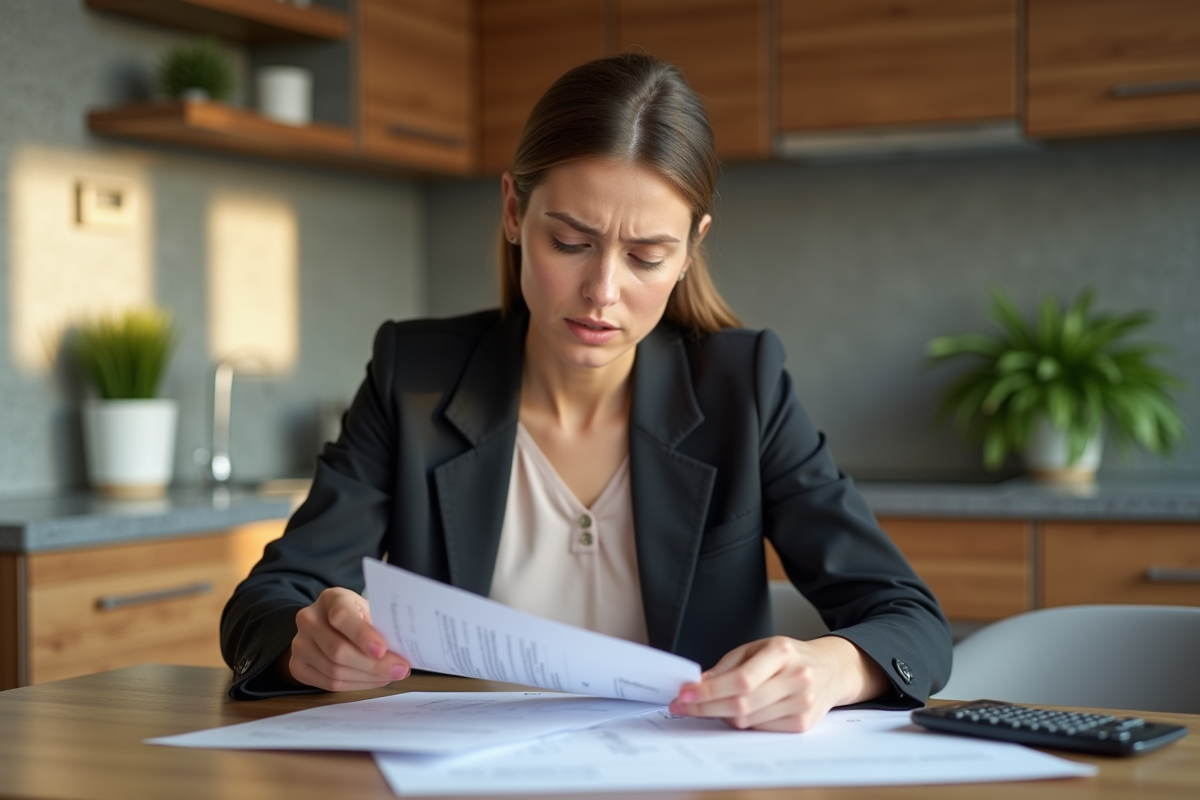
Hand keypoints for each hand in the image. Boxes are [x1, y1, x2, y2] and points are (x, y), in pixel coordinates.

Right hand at [283, 587, 410, 691]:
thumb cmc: (356, 616)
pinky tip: (372, 680)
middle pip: (338, 650)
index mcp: (330, 598)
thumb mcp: (368, 610)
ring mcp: (299, 644)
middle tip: (399, 669)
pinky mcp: (297, 666)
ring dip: (367, 678)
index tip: (383, 649)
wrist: (328, 624)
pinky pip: (328, 684)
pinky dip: (355, 685)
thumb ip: (380, 625)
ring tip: (390, 675)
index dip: (362, 635)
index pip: (341, 616)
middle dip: (373, 665)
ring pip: (334, 671)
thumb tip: (403, 648)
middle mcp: (309, 619)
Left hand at [668, 636, 887, 731]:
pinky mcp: (803, 724)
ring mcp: (801, 703)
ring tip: (707, 707)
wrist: (831, 669)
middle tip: (683, 706)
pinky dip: (742, 723)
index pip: (740, 679)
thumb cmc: (790, 656)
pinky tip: (734, 713)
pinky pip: (761, 729)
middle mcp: (796, 678)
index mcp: (782, 652)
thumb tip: (700, 684)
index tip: (684, 694)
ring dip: (721, 716)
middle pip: (742, 703)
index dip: (709, 691)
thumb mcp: (759, 648)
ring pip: (749, 720)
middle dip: (706, 707)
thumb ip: (729, 664)